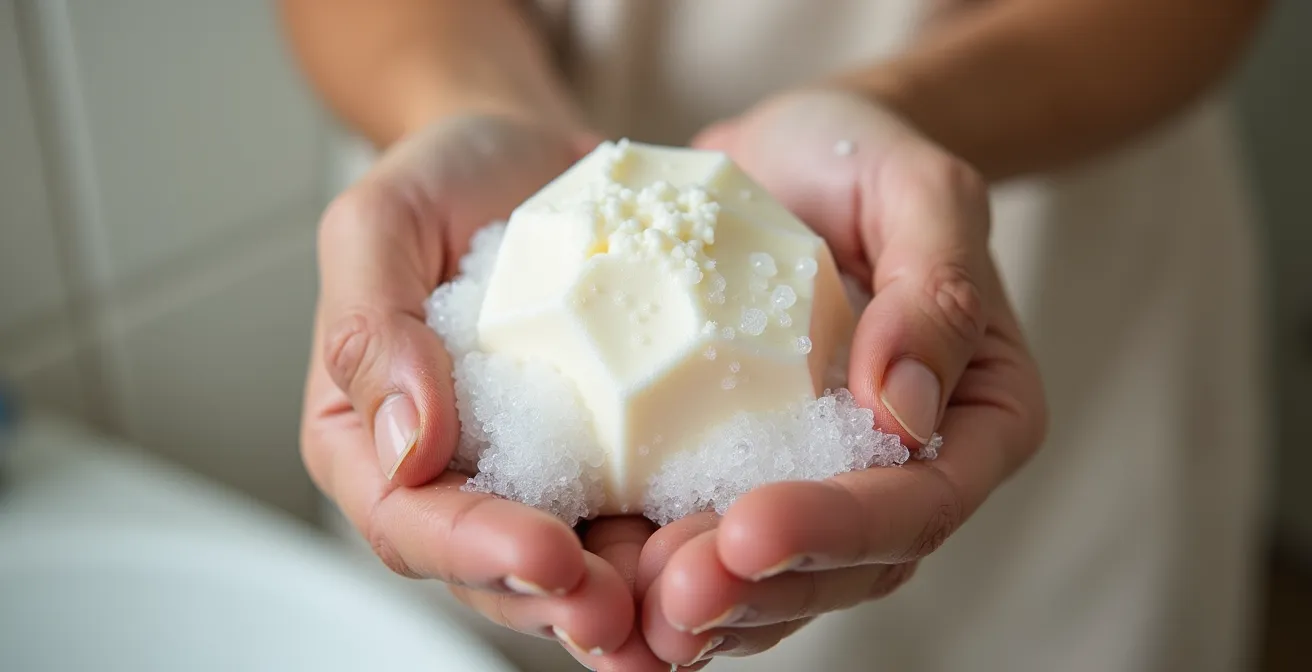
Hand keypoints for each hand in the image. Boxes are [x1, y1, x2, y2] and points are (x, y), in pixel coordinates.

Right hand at [300, 114, 637, 660]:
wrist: (531, 158)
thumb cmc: (444, 182)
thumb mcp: (379, 224)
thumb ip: (371, 330)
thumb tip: (407, 445)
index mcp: (373, 438)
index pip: (411, 522)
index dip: (475, 550)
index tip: (546, 556)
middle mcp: (457, 474)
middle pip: (497, 570)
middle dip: (562, 603)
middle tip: (626, 616)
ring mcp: (542, 472)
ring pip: (580, 564)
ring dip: (632, 600)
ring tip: (687, 612)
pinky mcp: (615, 454)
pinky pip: (646, 510)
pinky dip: (684, 542)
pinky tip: (729, 553)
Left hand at [639, 90, 1047, 665]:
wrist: (784, 159)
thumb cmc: (862, 158)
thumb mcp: (919, 187)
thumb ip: (935, 289)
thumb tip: (907, 412)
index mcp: (977, 418)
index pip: (921, 502)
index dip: (839, 530)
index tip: (752, 528)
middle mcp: (906, 470)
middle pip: (847, 567)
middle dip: (758, 591)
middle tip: (670, 594)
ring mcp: (823, 480)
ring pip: (778, 580)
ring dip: (706, 606)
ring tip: (631, 610)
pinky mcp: (743, 471)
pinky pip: (710, 539)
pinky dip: (658, 569)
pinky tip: (603, 580)